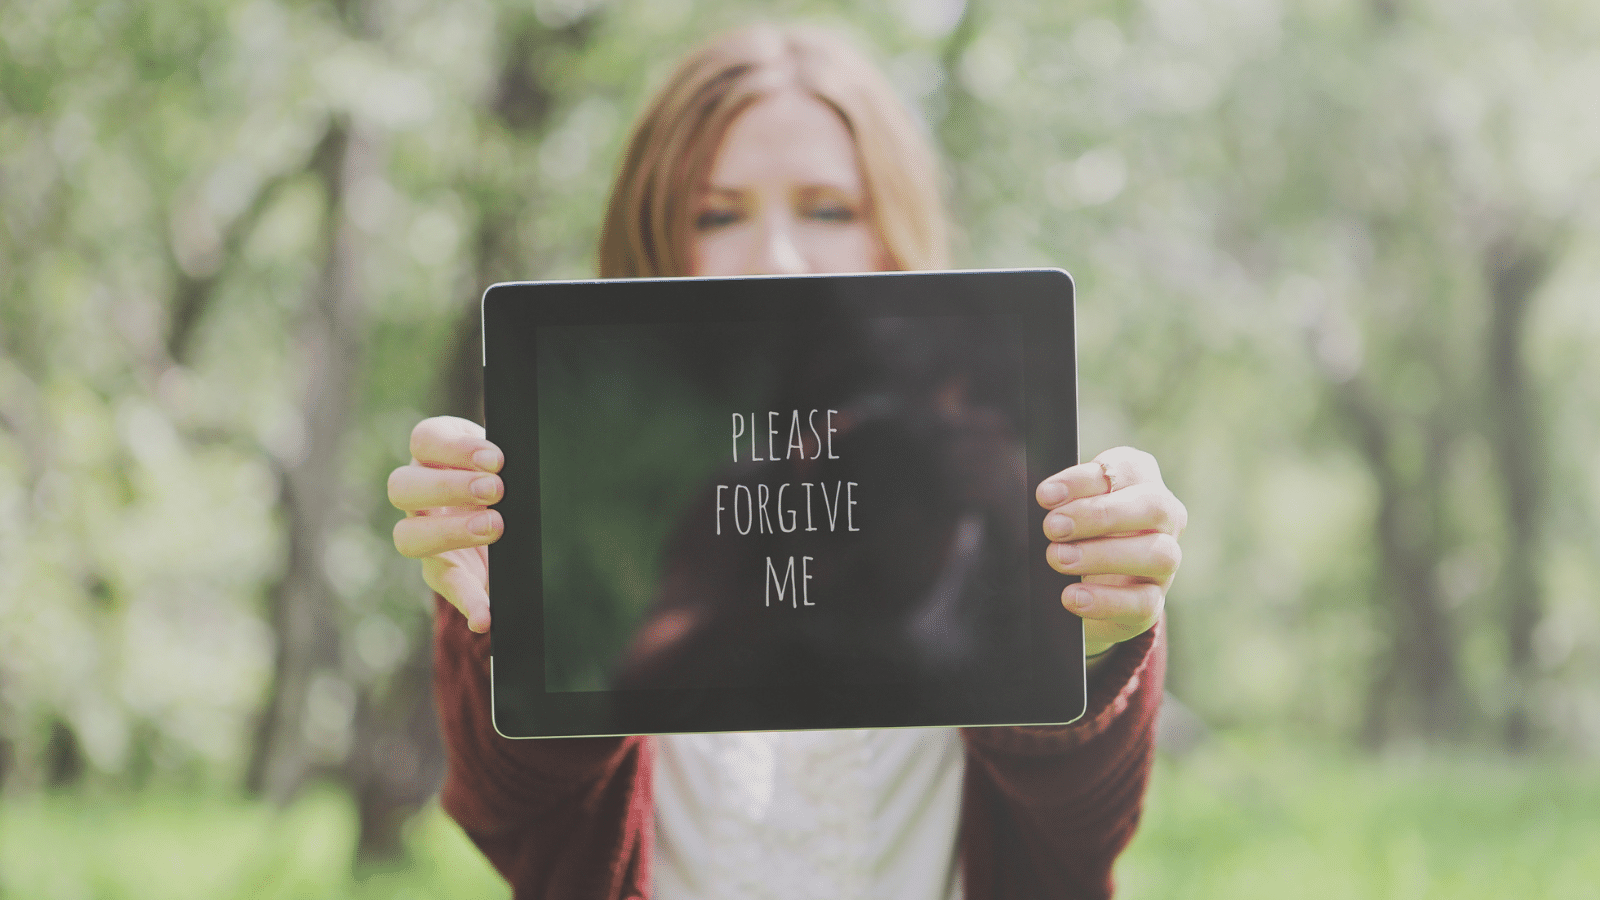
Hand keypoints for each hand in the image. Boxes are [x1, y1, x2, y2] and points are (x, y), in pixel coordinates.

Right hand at [389, 416, 503, 632]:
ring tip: (495, 528)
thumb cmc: (508, 477)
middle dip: (448, 488)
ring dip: (450, 533)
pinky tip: (485, 616)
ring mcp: (423, 535)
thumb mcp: (507, 463)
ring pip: (407, 536)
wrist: (511, 513)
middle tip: (495, 491)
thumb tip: (526, 462)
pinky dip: (468, 602)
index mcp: (434, 455)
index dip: (455, 448)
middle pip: (402, 486)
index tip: (496, 458)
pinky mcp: (441, 571)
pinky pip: (446, 588)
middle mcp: (419, 495)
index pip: (425, 440)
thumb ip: (507, 462)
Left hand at [1035, 446, 1185, 659]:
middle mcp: (1164, 518)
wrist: (1088, 584)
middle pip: (1153, 507)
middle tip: (1052, 527)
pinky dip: (1106, 600)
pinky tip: (1073, 596)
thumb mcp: (1068, 507)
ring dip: (1103, 556)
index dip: (1084, 480)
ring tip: (1058, 559)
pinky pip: (1143, 602)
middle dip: (1099, 515)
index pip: (1126, 468)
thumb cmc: (1076, 530)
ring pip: (1158, 554)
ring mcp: (1165, 561)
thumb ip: (1063, 499)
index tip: (1045, 495)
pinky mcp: (1154, 600)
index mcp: (1142, 481)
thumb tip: (1048, 497)